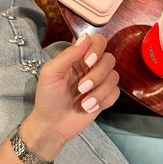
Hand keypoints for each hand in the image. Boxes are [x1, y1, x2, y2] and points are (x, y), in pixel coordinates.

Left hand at [21, 33, 119, 159]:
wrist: (51, 126)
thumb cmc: (47, 97)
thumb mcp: (51, 73)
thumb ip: (68, 55)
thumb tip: (86, 37)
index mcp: (77, 57)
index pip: (97, 41)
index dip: (97, 48)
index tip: (88, 61)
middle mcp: (91, 67)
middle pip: (109, 59)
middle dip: (97, 75)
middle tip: (81, 88)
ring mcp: (99, 82)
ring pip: (114, 77)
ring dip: (99, 91)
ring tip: (84, 103)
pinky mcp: (105, 97)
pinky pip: (115, 93)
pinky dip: (103, 101)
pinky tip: (89, 107)